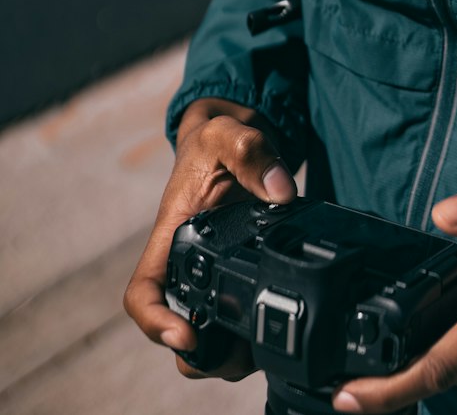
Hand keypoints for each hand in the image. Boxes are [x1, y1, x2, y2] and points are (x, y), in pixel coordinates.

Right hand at [122, 97, 296, 379]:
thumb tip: (281, 193)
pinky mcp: (241, 269)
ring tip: (261, 348)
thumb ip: (252, 154)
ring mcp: (214, 269)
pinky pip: (240, 311)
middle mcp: (188, 260)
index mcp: (172, 236)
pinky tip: (280, 323)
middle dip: (202, 353)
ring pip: (210, 329)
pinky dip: (255, 328)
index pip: (144, 292)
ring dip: (230, 350)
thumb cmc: (220, 138)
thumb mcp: (229, 134)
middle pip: (177, 326)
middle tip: (239, 354)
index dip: (155, 322)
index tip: (187, 335)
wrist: (237, 137)